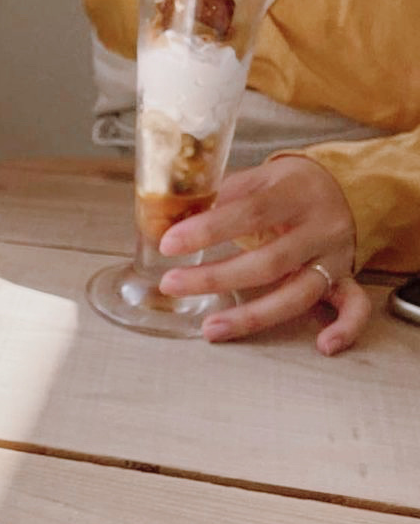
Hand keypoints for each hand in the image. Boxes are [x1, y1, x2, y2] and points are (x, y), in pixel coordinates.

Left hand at [156, 156, 370, 354]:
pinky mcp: (347, 278)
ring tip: (209, 329)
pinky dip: (345, 328)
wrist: (345, 186)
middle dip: (216, 278)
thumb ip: (224, 196)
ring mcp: (335, 257)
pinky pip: (355, 307)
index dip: (208, 230)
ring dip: (253, 316)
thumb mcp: (260, 177)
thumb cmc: (289, 186)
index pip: (250, 212)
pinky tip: (323, 346)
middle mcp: (319, 228)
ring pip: (298, 294)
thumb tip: (172, 219)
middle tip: (171, 284)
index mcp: (295, 194)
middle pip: (269, 261)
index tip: (168, 244)